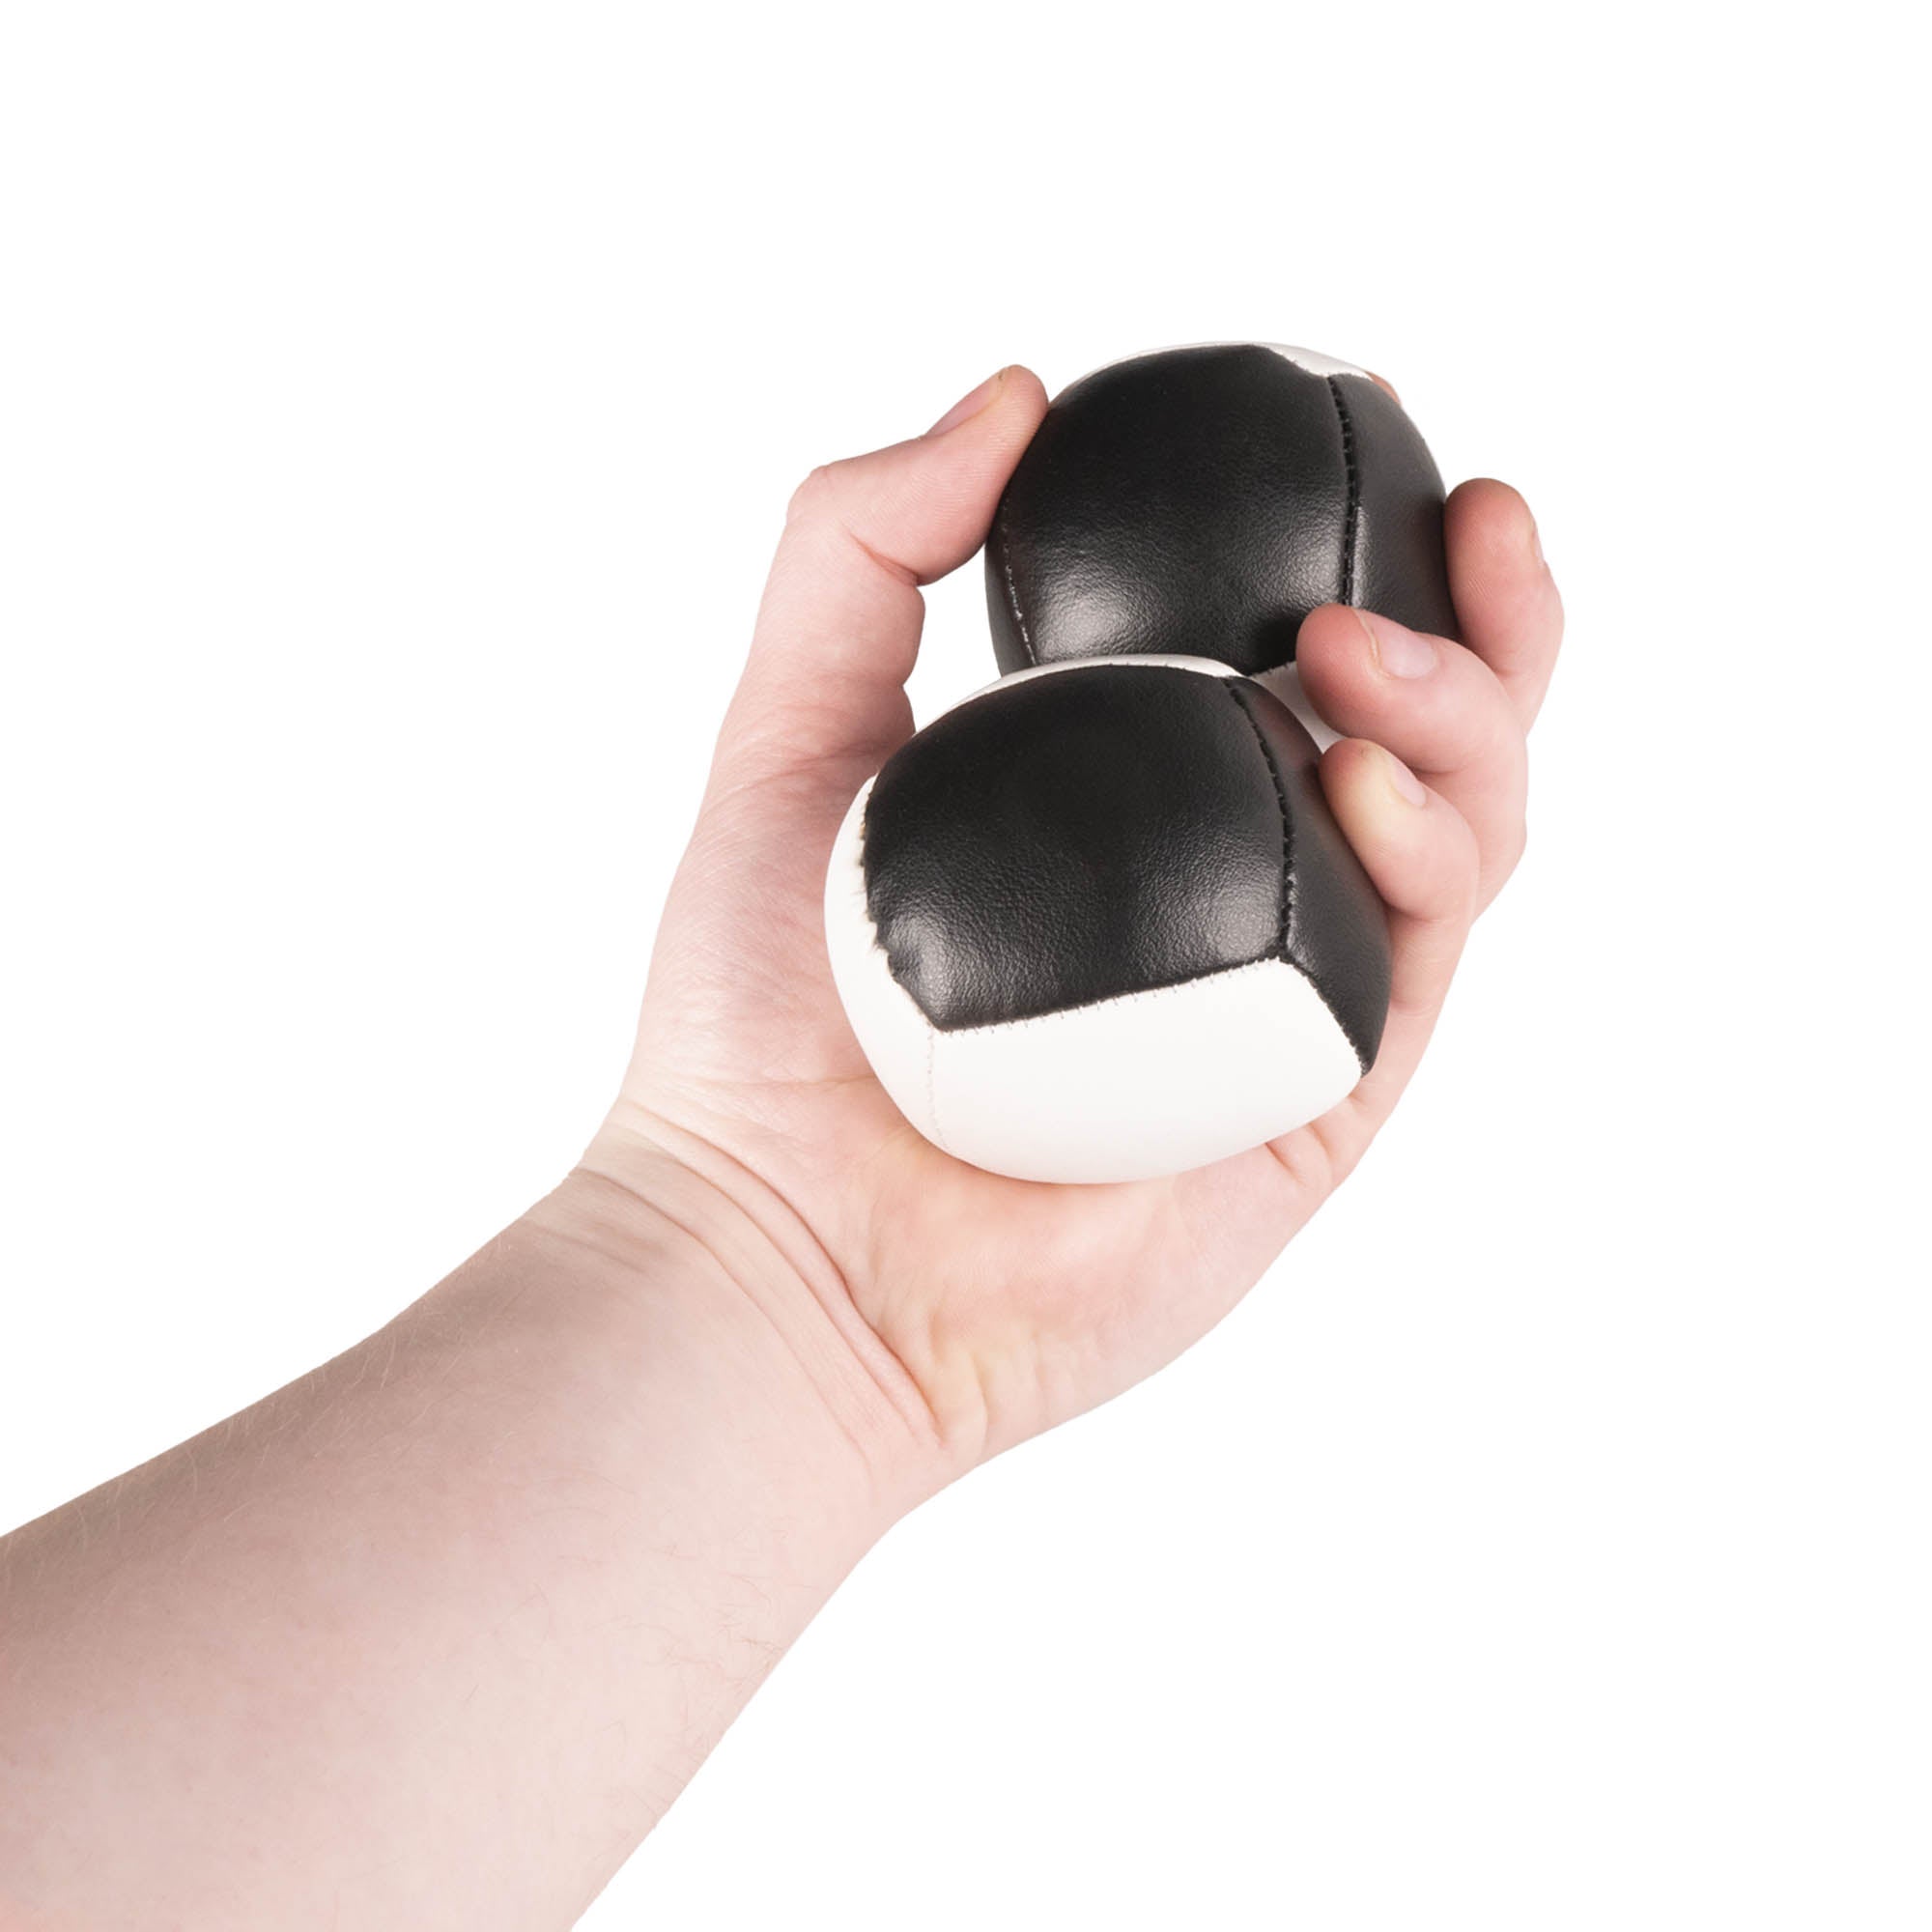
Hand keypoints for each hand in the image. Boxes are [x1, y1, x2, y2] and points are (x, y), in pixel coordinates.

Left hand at [571, 365, 1563, 1490]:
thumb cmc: (758, 1015)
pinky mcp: (1314, 1110)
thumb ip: (864, 547)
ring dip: (1465, 717)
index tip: (1370, 425)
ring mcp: (1286, 1004)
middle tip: (1476, 513)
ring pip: (1461, 835)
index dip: (1365, 540)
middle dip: (1491, 616)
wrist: (769, 1241)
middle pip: (1428, 737)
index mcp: (1137, 805)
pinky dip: (1423, 855)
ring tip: (1365, 644)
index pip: (1294, 658)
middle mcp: (1231, 894)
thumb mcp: (788, 731)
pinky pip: (1416, 962)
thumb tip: (1010, 391)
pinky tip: (1363, 779)